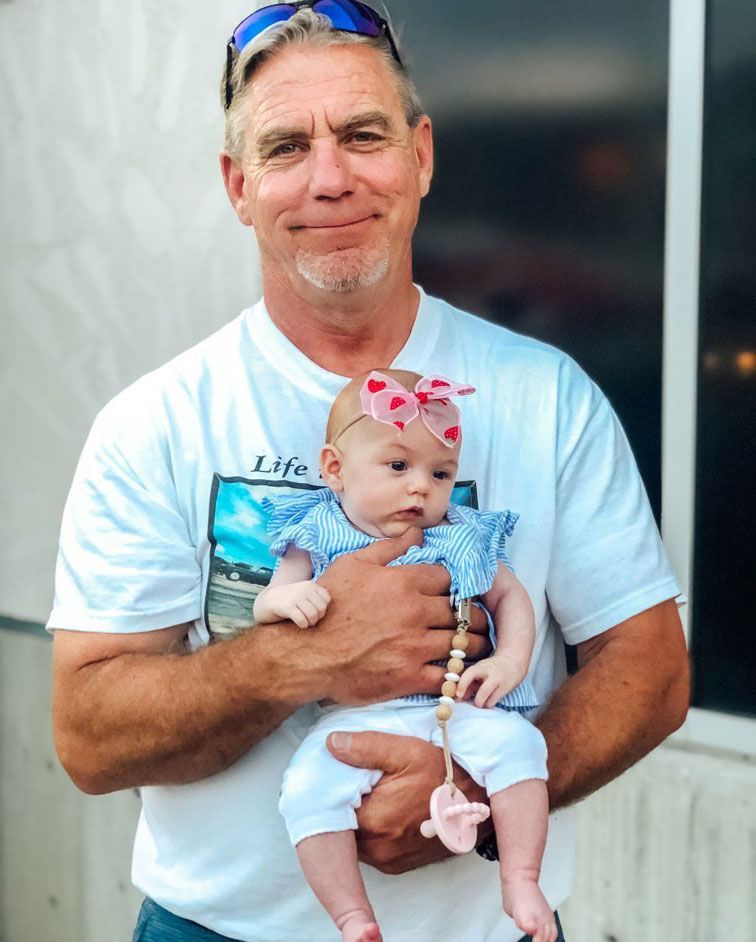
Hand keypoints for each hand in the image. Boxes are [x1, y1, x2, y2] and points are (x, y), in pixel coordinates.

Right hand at [257, 581, 329, 628]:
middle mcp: (304, 589)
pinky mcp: (287, 606)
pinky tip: (300, 624)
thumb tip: (336, 615)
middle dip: (317, 618)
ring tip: (306, 623)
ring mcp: (295, 597)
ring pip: (313, 615)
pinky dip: (303, 625)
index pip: (326, 600)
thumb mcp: (304, 594)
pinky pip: (302, 620)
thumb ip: (317, 599)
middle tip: (310, 620)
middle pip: (321, 608)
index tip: (315, 613)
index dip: (323, 610)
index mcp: (310, 585)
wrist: (269, 600)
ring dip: (311, 623)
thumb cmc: (291, 601)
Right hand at [311, 529, 490, 704]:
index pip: (448, 578)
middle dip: (474, 615)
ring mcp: (413, 646)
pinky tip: (464, 673)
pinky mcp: (409, 677)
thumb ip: (389, 548)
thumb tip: (418, 532)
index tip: (460, 592)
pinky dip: (459, 675)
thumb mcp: (352, 565)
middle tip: (479, 619)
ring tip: (479, 645)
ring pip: (463, 643)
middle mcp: (414, 612)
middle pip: (462, 611)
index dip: (457, 584)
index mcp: (403, 582)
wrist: (306, 654)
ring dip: (475, 644)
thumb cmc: (327, 606)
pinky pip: (447, 676)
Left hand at [327, 730, 490, 873]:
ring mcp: (389, 861)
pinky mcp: (400, 866)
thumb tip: (331, 744)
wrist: (483, 801)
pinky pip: (373, 849)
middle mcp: (378, 850)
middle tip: (357, 783)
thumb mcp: (407, 751)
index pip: (334, 809)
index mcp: (374, 821)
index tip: (337, 775)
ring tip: (372, 795)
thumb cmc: (446, 772)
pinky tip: (385, 810)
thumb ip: (365, 747)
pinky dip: (374, 832)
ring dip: (359, 820)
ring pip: (357, 839)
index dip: (334, 791)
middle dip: (345, 807)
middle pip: (343, 827)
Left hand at [456, 654, 524, 707]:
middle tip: (470, 702)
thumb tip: (460, 698)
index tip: (458, 695)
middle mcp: (492, 675)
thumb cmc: (490, 668)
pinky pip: (493, 703)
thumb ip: (469, 683)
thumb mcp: (479, 670)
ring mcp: (500, 683)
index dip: (463, 684)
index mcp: (482, 667)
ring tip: (480, 700)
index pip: (471, 673)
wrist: (512, 663)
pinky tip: (486, 700)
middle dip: (476, 701)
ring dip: (482, 704)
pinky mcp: (505, 691)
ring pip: (489, 702)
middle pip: (483, 692)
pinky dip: (487, 704)